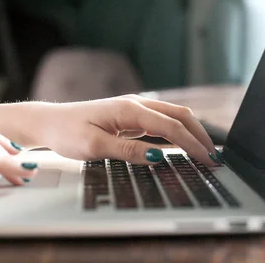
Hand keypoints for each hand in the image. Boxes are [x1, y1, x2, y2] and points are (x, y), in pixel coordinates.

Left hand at [29, 95, 220, 165]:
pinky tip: (184, 145)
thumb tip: (159, 157)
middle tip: (215, 158)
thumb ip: (128, 151)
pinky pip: (162, 121)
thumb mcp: (95, 147)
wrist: (49, 121)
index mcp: (130, 109)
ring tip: (206, 153)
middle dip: (200, 136)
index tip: (208, 160)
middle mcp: (137, 104)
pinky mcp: (131, 116)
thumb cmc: (68, 132)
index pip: (171, 126)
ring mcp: (135, 108)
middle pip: (180, 115)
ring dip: (191, 133)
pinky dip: (178, 132)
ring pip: (174, 116)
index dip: (193, 144)